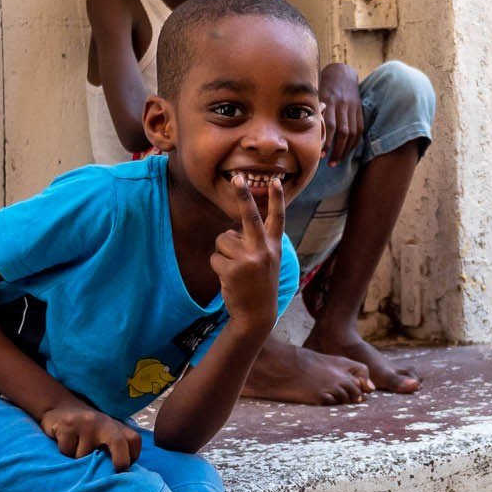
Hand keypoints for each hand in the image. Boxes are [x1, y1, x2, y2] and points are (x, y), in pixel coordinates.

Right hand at [40, 403, 140, 469]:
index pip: (133, 440)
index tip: (123, 470)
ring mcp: (86, 422)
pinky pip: (67, 450)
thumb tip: (121, 476)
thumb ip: (114, 449)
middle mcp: (104, 422)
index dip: (132, 457)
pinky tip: (65, 443)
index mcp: (116, 426)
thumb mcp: (104, 435)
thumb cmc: (86, 429)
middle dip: (118, 461)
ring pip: (84, 455)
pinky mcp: (68, 425)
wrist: (59, 408)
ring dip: (79, 461)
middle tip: (108, 474)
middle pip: (118, 442)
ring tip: (75, 451)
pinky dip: (65, 453)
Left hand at [212, 173, 285, 330]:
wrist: (257, 314)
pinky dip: (218, 266)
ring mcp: (248, 260)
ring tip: (235, 269)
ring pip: (223, 240)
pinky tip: (229, 279)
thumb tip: (231, 231)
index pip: (276, 218)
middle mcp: (263, 250)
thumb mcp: (267, 261)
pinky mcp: (232, 270)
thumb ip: (255, 243)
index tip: (275, 180)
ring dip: (223, 252)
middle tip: (236, 177)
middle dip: (243, 195)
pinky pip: (215, 257)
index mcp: (273, 246)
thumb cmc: (259, 284)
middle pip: (250, 217)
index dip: (276, 199)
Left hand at [319, 63, 362, 164]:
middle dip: (336, 150)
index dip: (326, 141)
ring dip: (345, 149)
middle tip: (330, 163)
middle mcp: (342, 105)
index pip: (329, 125)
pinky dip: (354, 142)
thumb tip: (302, 128)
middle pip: (342, 132)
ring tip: (337, 161)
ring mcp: (352, 108)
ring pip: (351, 132)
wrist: (343, 72)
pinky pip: (359, 129)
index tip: (320, 155)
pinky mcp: (359, 110)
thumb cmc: (324, 85)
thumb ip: (312, 109)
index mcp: (329, 101)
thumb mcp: (316, 93)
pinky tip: (348, 151)